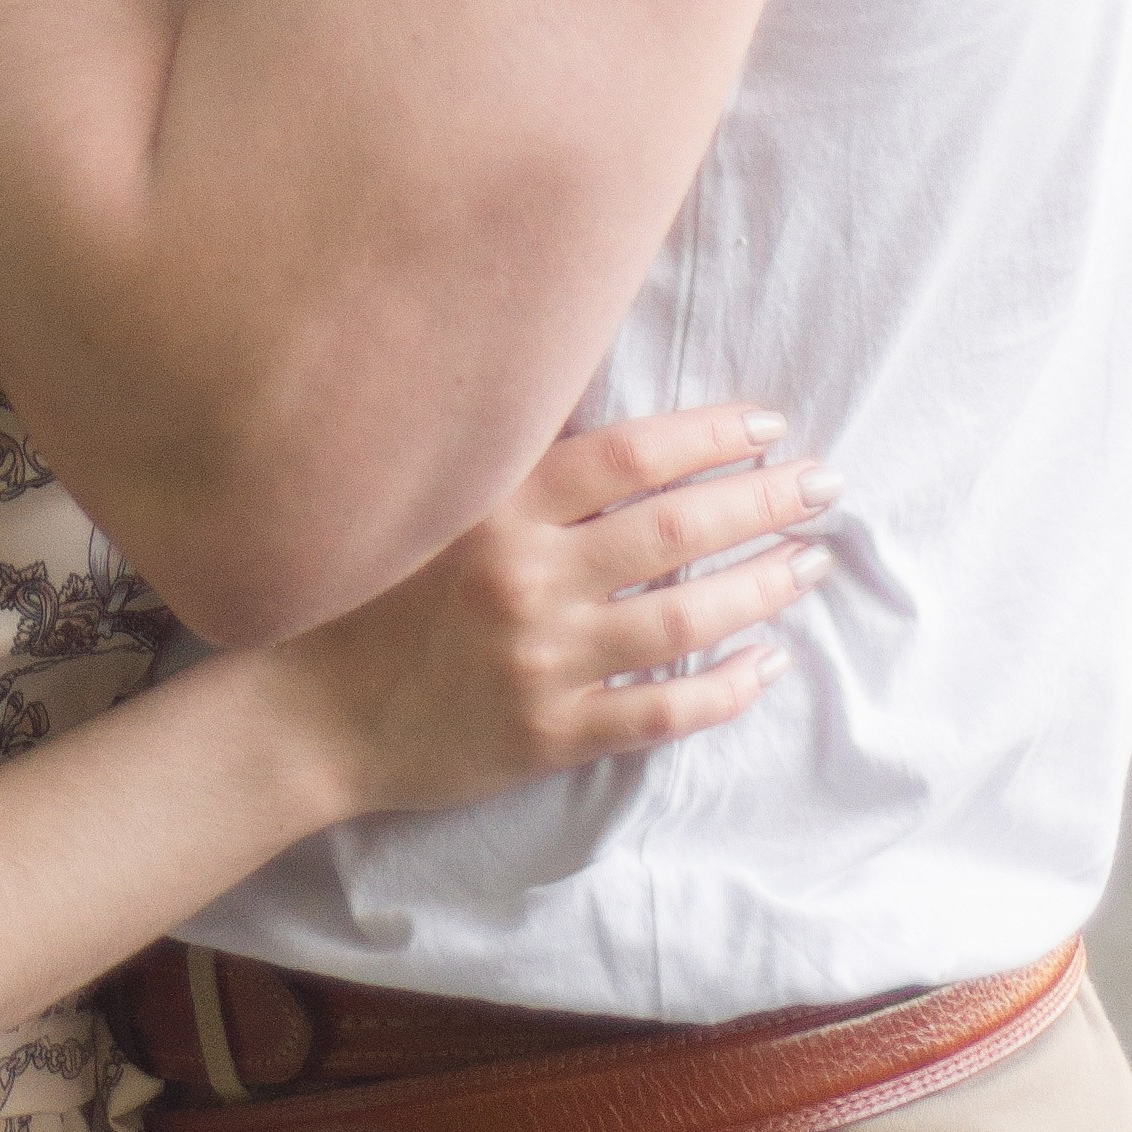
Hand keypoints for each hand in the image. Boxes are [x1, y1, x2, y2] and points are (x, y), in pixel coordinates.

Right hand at [272, 405, 834, 822]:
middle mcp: (526, 576)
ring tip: (809, 565)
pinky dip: (725, 690)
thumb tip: (597, 397)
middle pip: (676, 531)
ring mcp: (541, 660)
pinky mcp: (549, 734)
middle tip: (827, 486)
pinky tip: (768, 664)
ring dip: (761, 589)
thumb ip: (507, 458)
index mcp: (497, 502)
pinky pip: (660, 712)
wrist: (304, 711)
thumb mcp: (426, 499)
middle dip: (764, 502)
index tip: (771, 426)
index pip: (633, 455)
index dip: (713, 436)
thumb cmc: (363, 589)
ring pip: (684, 621)